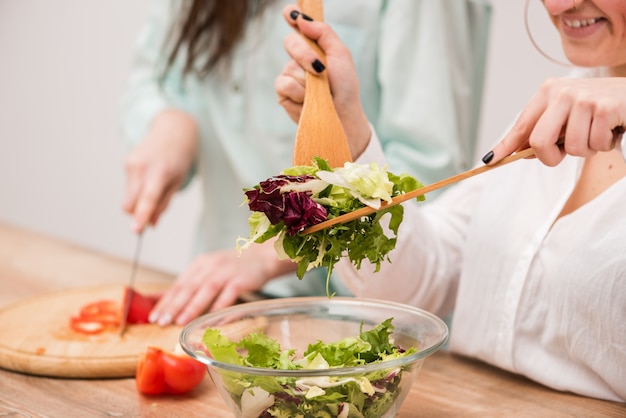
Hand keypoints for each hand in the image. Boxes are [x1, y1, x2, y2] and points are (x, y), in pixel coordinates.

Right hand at [122, 109, 197, 232]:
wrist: (173, 129)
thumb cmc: (179, 158)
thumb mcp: (177, 182)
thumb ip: (163, 204)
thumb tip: (151, 225)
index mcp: (160, 173)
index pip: (148, 199)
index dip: (141, 216)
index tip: (136, 230)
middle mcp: (142, 168)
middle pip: (129, 203)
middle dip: (136, 213)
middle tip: (151, 214)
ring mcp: (131, 164)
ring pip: (128, 196)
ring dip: (139, 199)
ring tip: (156, 183)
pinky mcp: (126, 162)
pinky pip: (129, 186)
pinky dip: (138, 188)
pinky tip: (150, 175)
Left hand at [148, 240, 296, 325]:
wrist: (262, 256)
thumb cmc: (233, 267)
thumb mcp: (210, 269)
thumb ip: (193, 284)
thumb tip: (169, 303)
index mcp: (200, 264)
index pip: (178, 284)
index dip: (166, 301)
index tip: (154, 316)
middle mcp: (211, 266)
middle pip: (189, 287)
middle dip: (173, 306)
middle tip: (161, 321)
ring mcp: (226, 272)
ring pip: (206, 290)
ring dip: (192, 307)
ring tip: (180, 322)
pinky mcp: (241, 279)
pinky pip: (228, 295)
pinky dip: (219, 308)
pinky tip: (211, 320)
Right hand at [275, 5, 371, 158]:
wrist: (342, 115)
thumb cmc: (344, 86)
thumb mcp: (341, 55)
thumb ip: (324, 33)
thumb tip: (302, 19)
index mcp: (312, 44)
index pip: (296, 23)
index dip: (291, 15)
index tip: (291, 14)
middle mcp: (298, 57)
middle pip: (290, 42)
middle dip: (305, 55)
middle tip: (320, 69)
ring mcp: (289, 74)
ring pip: (289, 67)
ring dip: (308, 81)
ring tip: (320, 91)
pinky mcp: (283, 93)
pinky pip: (285, 84)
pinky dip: (300, 93)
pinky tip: (308, 101)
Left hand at [484, 77, 625, 165]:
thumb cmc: (598, 108)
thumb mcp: (567, 114)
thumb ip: (545, 131)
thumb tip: (520, 152)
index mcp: (548, 92)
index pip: (521, 125)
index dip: (505, 146)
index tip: (490, 161)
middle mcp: (562, 92)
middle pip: (539, 142)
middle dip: (551, 157)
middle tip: (563, 154)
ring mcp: (583, 99)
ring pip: (572, 147)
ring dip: (586, 150)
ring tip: (595, 134)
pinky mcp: (605, 107)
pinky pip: (595, 144)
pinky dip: (603, 145)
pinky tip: (610, 129)